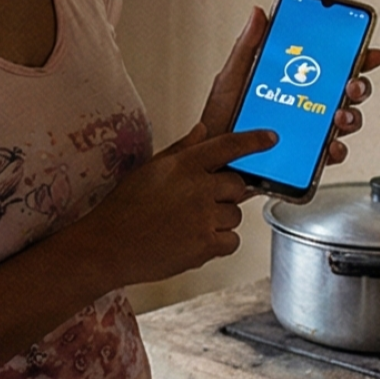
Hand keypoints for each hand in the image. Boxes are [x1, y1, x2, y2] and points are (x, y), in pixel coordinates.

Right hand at [80, 125, 275, 287]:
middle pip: (237, 186)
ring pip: (235, 215)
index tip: (271, 139)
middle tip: (202, 204)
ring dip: (220, 221)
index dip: (254, 141)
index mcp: (183, 165)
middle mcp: (197, 187)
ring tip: (189, 226)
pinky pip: (232, 240)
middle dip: (225, 195)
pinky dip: (219, 243)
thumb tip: (203, 132)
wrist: (108, 246)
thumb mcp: (149, 170)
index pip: (228, 146)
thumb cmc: (124, 208)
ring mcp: (203, 216)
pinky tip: (194, 242)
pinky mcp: (206, 244)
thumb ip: (181, 150)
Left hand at [187, 8, 379, 168]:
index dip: (355, 56)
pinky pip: (329, 156)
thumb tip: (258, 13)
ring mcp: (308, 134)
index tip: (366, 49)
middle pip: (347, 92)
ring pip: (345, 122)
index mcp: (295, 83)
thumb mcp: (231, 78)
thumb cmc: (219, 121)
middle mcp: (307, 107)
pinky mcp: (304, 160)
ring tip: (340, 115)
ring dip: (352, 116)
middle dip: (359, 85)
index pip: (332, 65)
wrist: (210, 162)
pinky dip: (336, 151)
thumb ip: (247, 47)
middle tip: (352, 83)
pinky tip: (330, 146)